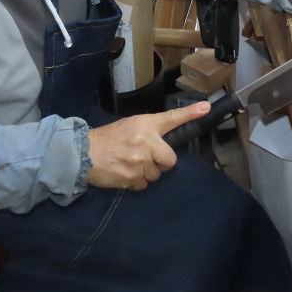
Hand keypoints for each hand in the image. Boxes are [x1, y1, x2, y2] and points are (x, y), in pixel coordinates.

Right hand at [86, 101, 210, 190]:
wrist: (85, 153)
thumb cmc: (109, 138)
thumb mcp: (130, 126)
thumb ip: (149, 132)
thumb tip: (164, 145)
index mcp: (145, 125)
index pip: (171, 118)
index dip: (190, 113)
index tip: (206, 107)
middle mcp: (145, 142)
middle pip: (170, 160)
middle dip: (161, 162)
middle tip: (146, 158)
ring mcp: (139, 161)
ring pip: (156, 175)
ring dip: (147, 172)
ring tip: (130, 164)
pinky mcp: (132, 178)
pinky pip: (145, 184)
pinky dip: (137, 182)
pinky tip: (125, 173)